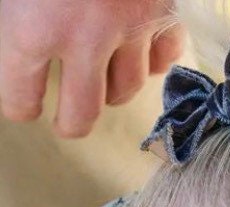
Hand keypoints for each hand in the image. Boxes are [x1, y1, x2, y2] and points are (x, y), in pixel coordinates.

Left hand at [0, 0, 183, 136]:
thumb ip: (10, 18)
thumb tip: (18, 50)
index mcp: (34, 26)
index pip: (21, 93)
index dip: (19, 106)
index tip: (23, 110)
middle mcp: (87, 37)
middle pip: (84, 109)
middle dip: (71, 123)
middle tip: (66, 124)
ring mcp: (132, 26)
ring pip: (128, 85)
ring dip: (113, 92)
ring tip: (103, 86)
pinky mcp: (165, 12)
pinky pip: (166, 55)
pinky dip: (155, 63)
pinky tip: (140, 59)